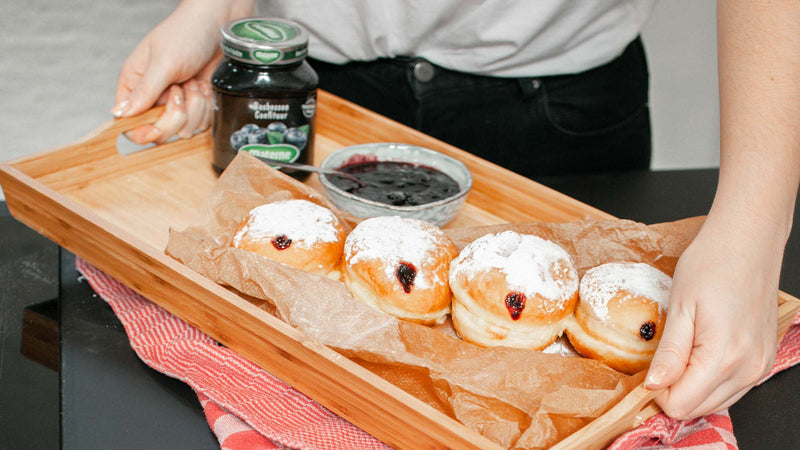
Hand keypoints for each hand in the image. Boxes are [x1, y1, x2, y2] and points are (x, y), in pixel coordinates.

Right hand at [111, 0, 252, 143]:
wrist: (219, 25)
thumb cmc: (186, 33)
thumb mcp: (164, 62)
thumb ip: (145, 91)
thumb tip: (121, 114)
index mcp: (135, 85)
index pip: (129, 122)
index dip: (141, 131)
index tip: (155, 129)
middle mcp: (155, 98)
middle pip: (159, 132)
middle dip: (176, 114)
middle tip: (181, 89)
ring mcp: (178, 104)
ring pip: (185, 130)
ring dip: (195, 107)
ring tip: (194, 82)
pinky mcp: (199, 106)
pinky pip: (203, 124)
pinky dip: (208, 107)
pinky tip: (206, 87)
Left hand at [645, 218, 781, 419]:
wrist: (748, 241)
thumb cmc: (712, 264)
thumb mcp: (680, 307)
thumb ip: (669, 353)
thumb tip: (654, 386)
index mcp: (723, 358)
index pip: (681, 405)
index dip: (656, 392)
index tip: (645, 372)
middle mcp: (748, 369)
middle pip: (698, 409)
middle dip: (672, 391)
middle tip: (659, 361)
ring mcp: (760, 366)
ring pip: (716, 402)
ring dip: (692, 387)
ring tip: (680, 352)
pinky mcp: (763, 359)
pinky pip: (732, 387)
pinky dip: (710, 380)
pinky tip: (699, 353)